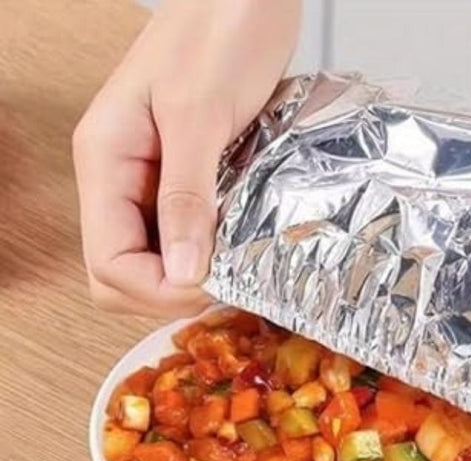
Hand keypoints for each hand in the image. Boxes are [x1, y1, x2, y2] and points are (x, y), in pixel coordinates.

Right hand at [73, 0, 299, 316]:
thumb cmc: (219, 30)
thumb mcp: (199, 114)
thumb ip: (187, 195)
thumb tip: (184, 273)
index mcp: (105, 160)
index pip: (108, 261)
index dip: (156, 290)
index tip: (210, 287)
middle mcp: (120, 178)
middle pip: (121, 271)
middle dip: (168, 292)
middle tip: (225, 285)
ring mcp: (150, 181)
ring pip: (153, 260)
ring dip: (190, 277)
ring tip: (237, 271)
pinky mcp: (184, 179)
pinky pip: (184, 236)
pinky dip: (209, 253)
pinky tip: (238, 252)